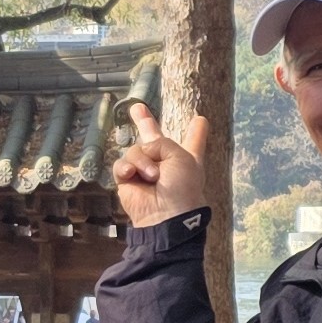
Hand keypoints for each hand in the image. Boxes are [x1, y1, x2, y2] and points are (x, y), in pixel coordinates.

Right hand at [112, 100, 208, 225]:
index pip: (192, 141)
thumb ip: (161, 143)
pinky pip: (122, 165)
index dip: (196, 131)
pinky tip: (130, 174)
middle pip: (153, 138)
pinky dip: (126, 168)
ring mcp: (144, 170)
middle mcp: (164, 161)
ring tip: (152, 176)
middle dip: (144, 122)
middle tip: (137, 108)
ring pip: (135, 150)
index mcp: (184, 157)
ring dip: (143, 161)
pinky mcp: (127, 180)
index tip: (200, 120)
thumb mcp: (181, 156)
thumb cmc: (182, 186)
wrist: (165, 214)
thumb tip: (143, 152)